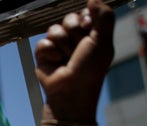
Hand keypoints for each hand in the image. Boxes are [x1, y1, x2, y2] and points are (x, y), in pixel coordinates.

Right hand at [34, 0, 113, 120]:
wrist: (70, 92)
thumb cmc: (89, 70)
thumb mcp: (103, 41)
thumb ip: (104, 17)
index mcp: (90, 35)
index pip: (84, 13)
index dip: (85, 20)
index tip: (89, 31)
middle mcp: (74, 39)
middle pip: (68, 19)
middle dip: (74, 32)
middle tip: (77, 50)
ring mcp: (57, 46)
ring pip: (54, 29)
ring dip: (62, 44)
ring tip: (66, 58)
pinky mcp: (43, 54)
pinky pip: (43, 42)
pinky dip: (49, 52)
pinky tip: (55, 62)